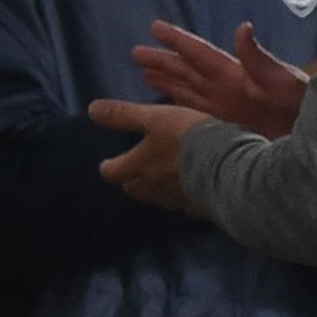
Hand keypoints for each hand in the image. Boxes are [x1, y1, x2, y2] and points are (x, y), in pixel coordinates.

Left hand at [90, 95, 206, 213]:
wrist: (225, 164)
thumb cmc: (186, 137)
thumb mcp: (154, 117)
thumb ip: (123, 115)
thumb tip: (92, 110)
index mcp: (138, 167)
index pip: (113, 173)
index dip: (109, 168)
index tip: (108, 164)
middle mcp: (151, 188)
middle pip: (133, 189)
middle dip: (130, 180)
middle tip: (133, 171)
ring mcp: (174, 200)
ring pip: (157, 198)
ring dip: (155, 189)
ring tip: (161, 178)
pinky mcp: (195, 207)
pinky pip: (183, 203)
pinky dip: (182, 196)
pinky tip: (190, 187)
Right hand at [135, 19, 308, 137]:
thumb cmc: (306, 110)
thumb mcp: (285, 81)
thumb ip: (261, 59)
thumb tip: (243, 28)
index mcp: (237, 76)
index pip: (201, 54)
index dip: (178, 41)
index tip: (155, 27)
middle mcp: (229, 91)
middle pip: (189, 72)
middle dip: (164, 62)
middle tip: (136, 53)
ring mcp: (230, 111)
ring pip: (190, 94)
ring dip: (169, 84)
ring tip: (145, 75)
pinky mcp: (232, 131)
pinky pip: (199, 118)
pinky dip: (183, 112)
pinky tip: (171, 112)